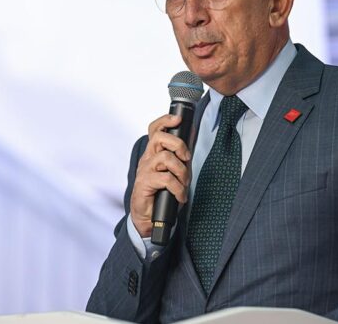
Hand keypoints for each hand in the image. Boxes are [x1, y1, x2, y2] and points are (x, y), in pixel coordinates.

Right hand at [130, 114, 191, 237]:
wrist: (149, 218)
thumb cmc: (163, 193)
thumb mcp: (176, 172)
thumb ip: (181, 157)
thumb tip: (192, 136)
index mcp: (154, 153)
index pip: (154, 130)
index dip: (164, 121)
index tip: (177, 119)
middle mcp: (147, 159)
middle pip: (159, 138)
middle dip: (178, 144)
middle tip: (186, 158)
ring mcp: (144, 170)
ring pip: (165, 158)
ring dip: (181, 170)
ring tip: (184, 183)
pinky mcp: (144, 183)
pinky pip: (166, 179)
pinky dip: (178, 188)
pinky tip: (180, 196)